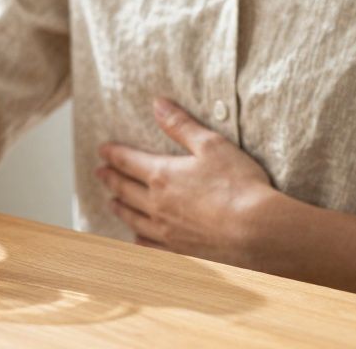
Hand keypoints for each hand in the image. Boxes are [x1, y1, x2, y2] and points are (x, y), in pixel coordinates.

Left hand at [96, 98, 273, 267]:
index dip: (113, 154)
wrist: (256, 232)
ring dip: (121, 209)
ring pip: (134, 218)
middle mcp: (157, 205)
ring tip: (112, 204)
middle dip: (111, 179)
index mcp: (162, 175)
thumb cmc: (238, 185)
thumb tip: (157, 104)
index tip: (102, 150)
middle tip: (99, 173)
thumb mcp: (211, 145)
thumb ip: (181, 124)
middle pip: (125, 190)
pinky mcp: (180, 251)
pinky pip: (151, 246)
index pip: (128, 161)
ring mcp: (167, 231)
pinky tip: (137, 239)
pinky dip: (140, 240)